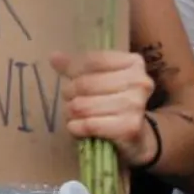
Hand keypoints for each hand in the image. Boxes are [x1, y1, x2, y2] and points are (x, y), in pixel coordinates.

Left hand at [52, 51, 155, 165]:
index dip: (72, 69)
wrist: (138, 136)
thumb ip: (76, 67)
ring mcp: (136, 105)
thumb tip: (54, 57)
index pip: (92, 60)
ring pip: (84, 105)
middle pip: (85, 83)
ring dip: (71, 112)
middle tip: (69, 100)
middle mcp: (139, 82)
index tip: (67, 78)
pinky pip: (89, 125)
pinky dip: (77, 127)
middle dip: (69, 93)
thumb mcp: (98, 78)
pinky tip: (76, 126)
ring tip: (73, 114)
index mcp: (133, 62)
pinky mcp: (129, 127)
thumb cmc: (114, 101)